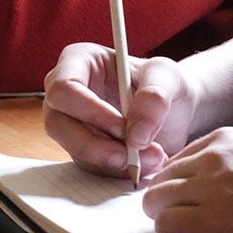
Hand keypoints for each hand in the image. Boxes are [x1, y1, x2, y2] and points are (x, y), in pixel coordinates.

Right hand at [42, 43, 197, 179]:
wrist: (175, 111)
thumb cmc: (164, 84)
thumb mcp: (168, 77)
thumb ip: (155, 97)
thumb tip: (135, 134)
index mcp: (79, 61)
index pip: (64, 88)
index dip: (90, 111)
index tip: (124, 127)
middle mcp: (65, 92)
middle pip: (58, 124)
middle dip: (98, 145)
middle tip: (135, 153)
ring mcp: (69, 123)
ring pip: (73, 150)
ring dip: (113, 161)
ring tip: (153, 157)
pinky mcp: (81, 150)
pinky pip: (90, 167)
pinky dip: (117, 171)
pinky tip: (144, 163)